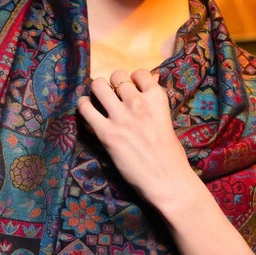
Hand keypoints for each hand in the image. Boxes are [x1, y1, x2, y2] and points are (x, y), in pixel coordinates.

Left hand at [76, 69, 199, 213]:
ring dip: (97, 91)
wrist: (168, 181)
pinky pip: (86, 108)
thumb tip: (152, 78)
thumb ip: (155, 102)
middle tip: (112, 98)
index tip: (129, 90)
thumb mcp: (167, 120)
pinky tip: (87, 110)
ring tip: (98, 100)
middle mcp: (138, 103)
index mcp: (157, 98)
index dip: (132, 80)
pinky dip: (84, 106)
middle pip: (117, 76)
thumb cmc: (171, 155)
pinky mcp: (107, 134)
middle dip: (113, 85)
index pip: (139, 73)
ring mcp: (122, 117)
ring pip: (99, 85)